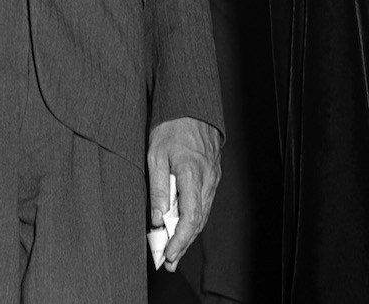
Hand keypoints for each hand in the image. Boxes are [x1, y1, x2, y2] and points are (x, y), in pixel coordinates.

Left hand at [147, 116, 220, 271]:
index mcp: (192, 174)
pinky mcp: (213, 176)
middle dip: (183, 244)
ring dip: (189, 234)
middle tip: (169, 262)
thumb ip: (158, 188)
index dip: (180, 241)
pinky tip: (183, 226)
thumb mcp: (155, 155)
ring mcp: (213, 178)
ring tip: (173, 250)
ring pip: (202, 214)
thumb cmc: (170, 128)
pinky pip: (204, 203)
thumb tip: (159, 219)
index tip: (168, 255)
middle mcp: (207, 180)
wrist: (191, 107)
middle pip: (198, 221)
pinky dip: (194, 218)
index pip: (190, 218)